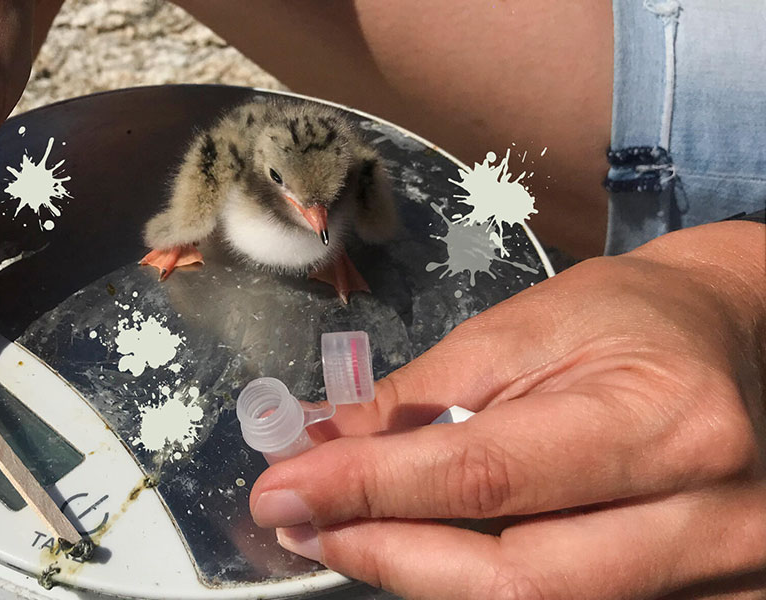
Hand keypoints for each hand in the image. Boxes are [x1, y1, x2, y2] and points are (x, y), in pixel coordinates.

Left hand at [250, 221, 765, 598]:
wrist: (736, 344)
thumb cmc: (631, 322)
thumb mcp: (518, 330)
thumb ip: (417, 398)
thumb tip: (317, 449)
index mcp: (666, 421)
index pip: (488, 477)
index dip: (369, 490)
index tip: (284, 490)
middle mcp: (712, 518)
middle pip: (513, 583)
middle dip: (384, 555)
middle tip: (304, 524)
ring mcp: (723, 580)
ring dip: (420, 574)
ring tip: (352, 529)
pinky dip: (479, 584)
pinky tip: (427, 545)